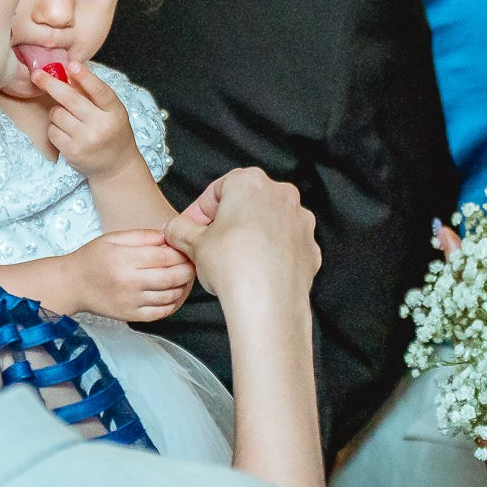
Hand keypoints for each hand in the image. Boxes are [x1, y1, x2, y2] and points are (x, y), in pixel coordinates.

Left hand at [34, 62, 145, 183]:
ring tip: (68, 118)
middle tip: (37, 74)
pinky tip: (65, 132)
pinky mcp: (72, 152)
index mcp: (114, 112)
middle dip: (51, 84)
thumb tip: (67, 73)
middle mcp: (101, 126)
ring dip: (57, 111)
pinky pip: (52, 130)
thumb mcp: (111, 111)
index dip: (85, 77)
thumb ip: (92, 94)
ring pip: (57, 114)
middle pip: (71, 99)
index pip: (100, 91)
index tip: (71, 65)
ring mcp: (85, 140)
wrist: (115, 167)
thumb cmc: (111, 132)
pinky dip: (54, 127)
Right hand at [64, 229, 195, 322]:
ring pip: (171, 296)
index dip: (182, 251)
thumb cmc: (92, 258)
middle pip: (172, 277)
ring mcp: (131, 302)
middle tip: (192, 262)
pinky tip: (174, 293)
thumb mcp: (113, 238)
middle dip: (188, 268)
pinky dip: (174, 303)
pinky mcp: (131, 316)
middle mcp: (129, 282)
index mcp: (125, 259)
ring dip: (184, 286)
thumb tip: (169, 235)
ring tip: (184, 276)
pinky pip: (162, 312)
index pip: (165, 256)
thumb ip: (143, 236)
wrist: (72, 285)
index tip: (186, 248)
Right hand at [165, 168, 319, 310]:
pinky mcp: (310, 247)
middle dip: (227, 222)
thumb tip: (175, 229)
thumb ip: (179, 229)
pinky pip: (285, 246)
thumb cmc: (234, 267)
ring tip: (233, 261)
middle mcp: (281, 195)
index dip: (199, 211)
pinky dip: (270, 254)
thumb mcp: (192, 243)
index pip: (217, 190)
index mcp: (250, 183)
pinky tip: (255, 271)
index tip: (190, 227)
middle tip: (209, 244)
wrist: (267, 303)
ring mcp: (300, 222)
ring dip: (251, 237)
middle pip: (246, 204)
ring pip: (268, 223)